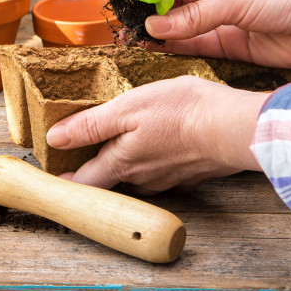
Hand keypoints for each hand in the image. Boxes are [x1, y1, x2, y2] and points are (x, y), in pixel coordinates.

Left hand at [45, 76, 264, 191]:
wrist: (235, 128)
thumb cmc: (182, 112)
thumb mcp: (127, 107)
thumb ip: (91, 125)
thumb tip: (55, 138)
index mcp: (121, 164)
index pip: (84, 182)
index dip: (66, 179)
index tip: (55, 174)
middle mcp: (142, 180)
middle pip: (111, 180)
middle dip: (98, 168)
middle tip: (86, 152)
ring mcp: (168, 181)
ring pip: (138, 177)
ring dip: (129, 163)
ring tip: (125, 141)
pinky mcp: (191, 176)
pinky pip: (164, 172)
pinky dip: (156, 159)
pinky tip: (161, 141)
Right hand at [144, 0, 290, 67]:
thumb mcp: (238, 0)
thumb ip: (195, 17)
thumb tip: (155, 27)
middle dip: (149, 7)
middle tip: (123, 18)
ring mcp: (226, 16)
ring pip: (183, 22)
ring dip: (160, 29)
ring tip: (131, 36)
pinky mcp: (234, 43)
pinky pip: (198, 44)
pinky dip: (177, 47)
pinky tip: (155, 49)